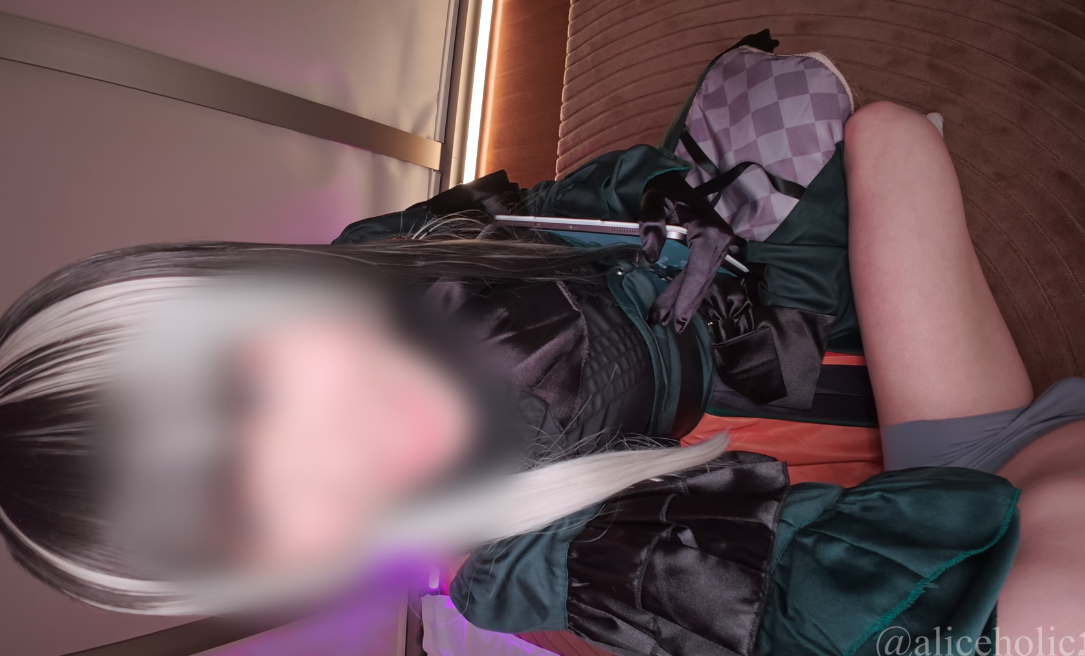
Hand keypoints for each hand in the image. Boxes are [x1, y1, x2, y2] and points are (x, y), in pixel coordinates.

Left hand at [639, 172, 741, 332]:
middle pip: (702, 281)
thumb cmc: (663, 191)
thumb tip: (651, 256)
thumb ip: (651, 225)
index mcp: (709, 231)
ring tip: (670, 322)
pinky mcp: (714, 248)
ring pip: (703, 280)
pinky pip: (703, 274)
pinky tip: (680, 306)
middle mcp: (720, 241)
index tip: (677, 318)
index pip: (698, 271)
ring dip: (687, 302)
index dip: (687, 296)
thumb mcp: (653, 202)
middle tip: (667, 326)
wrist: (674, 181)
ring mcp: (720, 245)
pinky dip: (691, 291)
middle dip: (684, 305)